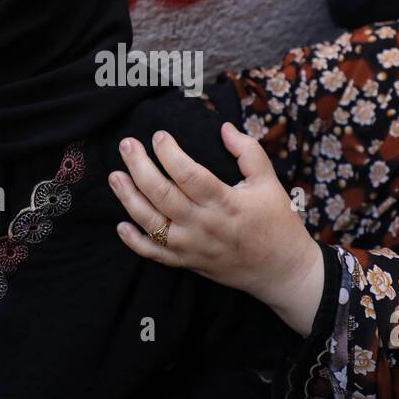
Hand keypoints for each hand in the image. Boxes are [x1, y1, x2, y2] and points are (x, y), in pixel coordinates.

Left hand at [109, 123, 325, 335]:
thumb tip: (224, 128)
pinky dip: (135, 242)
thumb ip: (247, 151)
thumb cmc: (277, 222)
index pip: (189, 174)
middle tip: (126, 145)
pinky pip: (155, 254)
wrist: (283, 270)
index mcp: (225, 203)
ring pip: (152, 223)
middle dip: (140, 167)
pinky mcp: (188, 262)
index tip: (158, 135)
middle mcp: (204, 225)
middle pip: (163, 194)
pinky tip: (121, 225)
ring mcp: (193, 246)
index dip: (169, 153)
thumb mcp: (269, 182)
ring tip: (115, 177)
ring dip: (129, 199)